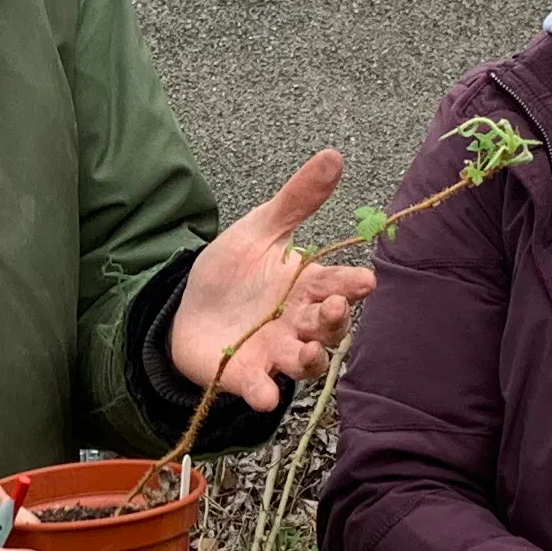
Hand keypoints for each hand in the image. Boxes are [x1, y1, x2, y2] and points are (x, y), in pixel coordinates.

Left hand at [172, 150, 381, 410]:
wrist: (187, 310)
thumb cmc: (232, 272)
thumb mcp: (260, 229)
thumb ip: (296, 200)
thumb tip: (333, 156)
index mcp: (307, 285)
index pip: (337, 284)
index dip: (351, 285)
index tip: (364, 280)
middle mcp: (299, 323)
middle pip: (328, 326)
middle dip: (334, 320)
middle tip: (333, 308)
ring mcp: (276, 352)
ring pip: (305, 362)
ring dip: (309, 359)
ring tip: (304, 350)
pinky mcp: (248, 376)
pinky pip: (262, 389)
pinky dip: (265, 393)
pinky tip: (265, 394)